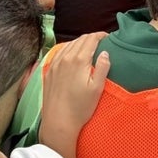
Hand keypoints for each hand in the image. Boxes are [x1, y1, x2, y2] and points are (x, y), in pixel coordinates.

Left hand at [38, 33, 110, 157]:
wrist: (58, 122)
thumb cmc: (80, 108)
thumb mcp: (97, 89)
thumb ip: (102, 68)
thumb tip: (105, 53)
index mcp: (79, 60)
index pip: (91, 39)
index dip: (101, 35)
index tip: (108, 37)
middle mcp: (65, 58)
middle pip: (80, 39)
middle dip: (92, 38)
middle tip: (101, 42)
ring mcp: (55, 64)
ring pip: (69, 44)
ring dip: (80, 42)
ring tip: (89, 47)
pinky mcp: (49, 70)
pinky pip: (60, 52)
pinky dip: (69, 48)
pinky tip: (72, 53)